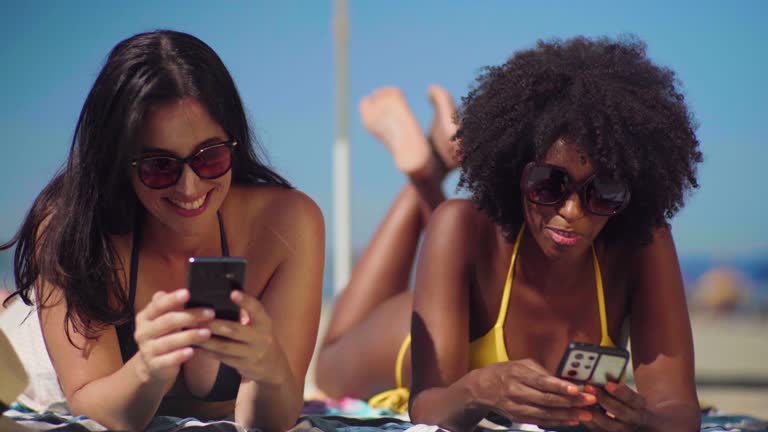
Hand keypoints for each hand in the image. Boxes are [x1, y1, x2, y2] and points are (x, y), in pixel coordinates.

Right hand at [133, 289, 213, 383]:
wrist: (152, 365)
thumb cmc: (164, 335)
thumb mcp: (164, 319)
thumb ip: (170, 305)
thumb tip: (186, 290)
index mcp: (145, 317)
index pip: (158, 305)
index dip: (172, 299)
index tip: (187, 293)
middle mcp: (143, 332)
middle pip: (167, 321)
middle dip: (190, 316)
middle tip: (210, 313)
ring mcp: (147, 349)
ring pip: (169, 341)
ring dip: (190, 336)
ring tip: (207, 332)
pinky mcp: (154, 365)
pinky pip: (168, 360)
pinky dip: (180, 356)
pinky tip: (192, 352)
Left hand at [197, 290, 283, 384]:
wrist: (272, 365)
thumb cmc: (259, 337)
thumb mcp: (259, 324)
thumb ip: (246, 314)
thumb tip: (221, 299)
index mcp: (264, 322)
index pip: (256, 309)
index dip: (245, 301)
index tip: (232, 292)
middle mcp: (261, 337)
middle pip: (235, 329)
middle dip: (214, 324)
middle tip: (196, 319)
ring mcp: (253, 353)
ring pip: (225, 346)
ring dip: (207, 340)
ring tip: (192, 333)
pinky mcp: (244, 365)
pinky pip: (223, 358)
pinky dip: (209, 352)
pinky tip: (196, 347)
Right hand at [472, 359, 595, 427]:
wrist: (483, 388)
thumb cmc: (506, 372)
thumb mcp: (522, 364)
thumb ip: (542, 372)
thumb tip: (565, 380)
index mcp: (518, 374)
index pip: (542, 381)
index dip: (560, 387)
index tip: (576, 389)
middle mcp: (516, 391)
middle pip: (547, 400)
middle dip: (571, 402)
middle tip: (590, 401)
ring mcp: (517, 407)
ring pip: (546, 413)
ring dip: (568, 415)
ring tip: (586, 414)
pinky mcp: (519, 418)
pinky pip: (541, 421)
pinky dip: (557, 422)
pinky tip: (571, 421)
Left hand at [583, 383, 647, 430]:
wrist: (634, 423)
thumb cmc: (625, 402)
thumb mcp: (628, 394)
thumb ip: (618, 385)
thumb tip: (604, 372)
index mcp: (639, 405)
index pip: (633, 399)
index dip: (620, 391)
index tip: (608, 383)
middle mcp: (633, 419)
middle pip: (620, 411)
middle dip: (603, 399)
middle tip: (589, 387)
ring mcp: (623, 430)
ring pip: (608, 424)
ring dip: (593, 411)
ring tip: (581, 399)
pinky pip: (598, 430)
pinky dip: (587, 420)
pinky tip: (578, 409)